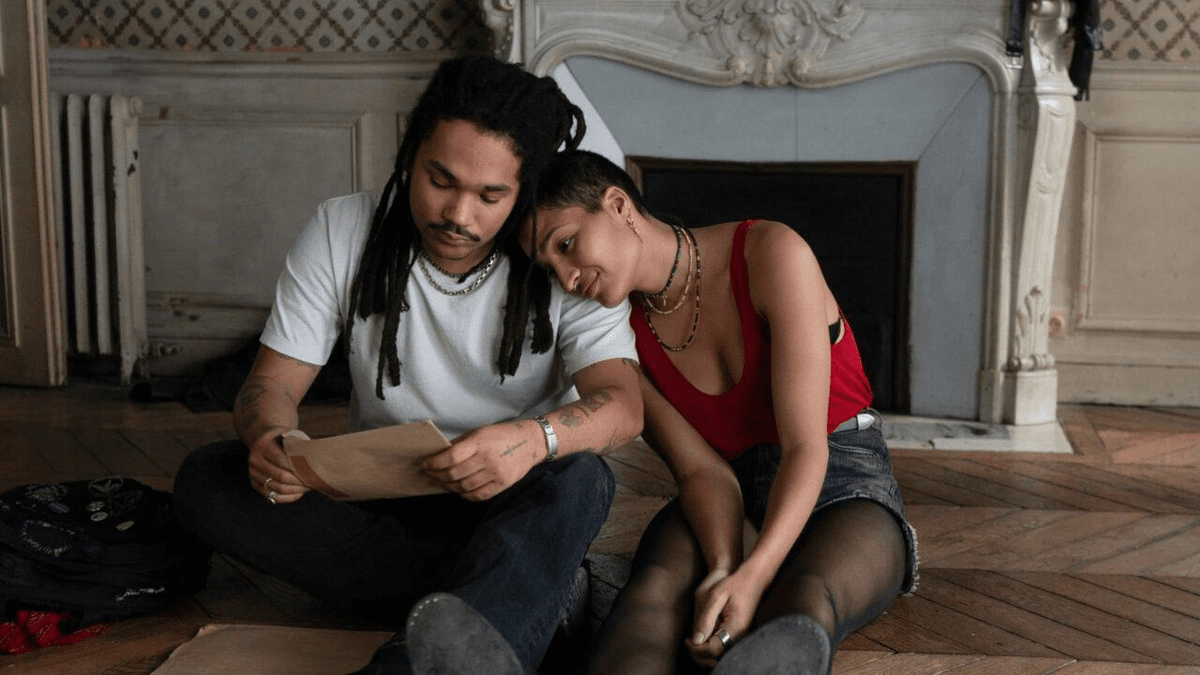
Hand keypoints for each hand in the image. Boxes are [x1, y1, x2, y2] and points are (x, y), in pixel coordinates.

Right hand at [247, 429, 309, 504]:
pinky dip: (287, 497)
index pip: (282, 460)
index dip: (299, 467)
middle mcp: (255, 460)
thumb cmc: (284, 438)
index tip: (313, 470)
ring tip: (308, 487)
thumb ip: (301, 443)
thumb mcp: (291, 434)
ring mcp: (253, 473)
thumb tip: (316, 458)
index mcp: (263, 445)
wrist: (264, 440)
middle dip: (299, 481)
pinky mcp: (254, 484)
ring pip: (277, 488)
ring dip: (295, 490)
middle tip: (313, 481)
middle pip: (280, 476)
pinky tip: (299, 493)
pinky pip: (272, 497)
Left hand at [423, 422, 539, 500]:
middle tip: (430, 475)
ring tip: (441, 483)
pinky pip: (478, 495)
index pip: (451, 457)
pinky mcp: (503, 484)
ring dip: (449, 487)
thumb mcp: (480, 432)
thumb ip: (461, 444)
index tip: (426, 464)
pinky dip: (465, 495)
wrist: (531, 442)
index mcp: (480, 442)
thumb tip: (438, 456)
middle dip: (438, 476)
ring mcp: (496, 473)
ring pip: (465, 486)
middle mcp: (488, 458)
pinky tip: (459, 490)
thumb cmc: (501, 435)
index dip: (435, 463)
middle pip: (455, 474)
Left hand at [686, 567, 766, 667]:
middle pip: (716, 658)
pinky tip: (702, 638)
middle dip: (699, 654)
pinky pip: (723, 649)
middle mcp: (740, 637)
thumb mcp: (715, 596)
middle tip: (688, 642)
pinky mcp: (738, 636)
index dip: (697, 648)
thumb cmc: (733, 584)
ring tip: (693, 641)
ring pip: (719, 656)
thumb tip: (696, 640)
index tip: (686, 640)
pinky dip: (710, 648)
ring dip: (704, 653)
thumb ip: (706, 618)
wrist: (752, 580)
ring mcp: (740, 638)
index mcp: (735, 628)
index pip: (713, 650)